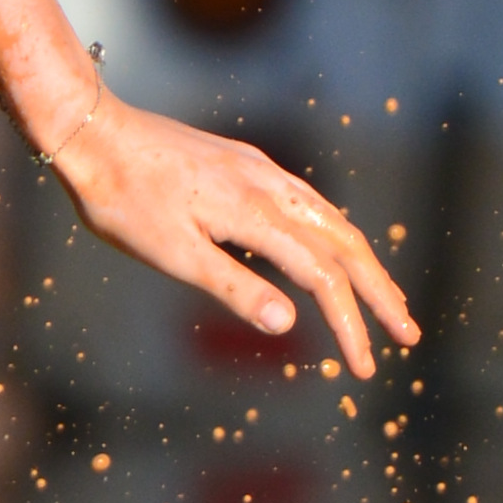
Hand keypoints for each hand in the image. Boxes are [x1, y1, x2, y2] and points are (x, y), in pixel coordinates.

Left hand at [41, 87, 415, 381]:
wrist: (95, 134)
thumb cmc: (123, 201)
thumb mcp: (172, 255)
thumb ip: (234, 286)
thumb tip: (289, 325)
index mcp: (257, 215)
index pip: (323, 280)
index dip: (349, 326)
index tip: (362, 369)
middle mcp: (272, 187)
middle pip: (348, 245)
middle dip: (381, 294)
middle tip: (408, 335)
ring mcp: (263, 171)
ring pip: (333, 220)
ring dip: (364, 263)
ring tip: (385, 299)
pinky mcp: (248, 164)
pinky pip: (309, 203)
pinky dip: (335, 235)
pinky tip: (332, 250)